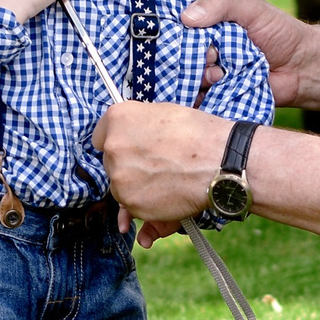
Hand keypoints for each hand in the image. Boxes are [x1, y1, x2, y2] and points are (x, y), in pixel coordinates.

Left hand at [94, 99, 234, 224]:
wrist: (219, 161)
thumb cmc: (197, 133)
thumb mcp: (162, 114)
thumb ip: (137, 126)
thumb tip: (129, 138)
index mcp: (117, 118)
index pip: (101, 135)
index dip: (119, 142)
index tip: (131, 148)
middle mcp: (112, 147)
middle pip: (111, 163)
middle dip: (129, 166)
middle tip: (157, 164)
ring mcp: (119, 177)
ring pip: (121, 186)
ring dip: (137, 187)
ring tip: (167, 180)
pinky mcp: (131, 203)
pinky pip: (132, 206)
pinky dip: (146, 205)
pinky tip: (168, 194)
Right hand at [184, 0, 310, 105]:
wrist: (304, 68)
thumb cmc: (280, 32)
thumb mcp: (251, 8)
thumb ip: (220, 4)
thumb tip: (186, 17)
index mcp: (211, 23)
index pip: (180, 24)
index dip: (177, 28)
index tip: (184, 31)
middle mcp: (207, 46)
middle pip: (180, 52)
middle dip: (191, 55)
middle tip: (213, 55)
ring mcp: (212, 71)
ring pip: (187, 75)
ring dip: (200, 75)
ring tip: (219, 73)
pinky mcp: (218, 93)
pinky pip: (198, 96)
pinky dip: (201, 94)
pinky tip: (217, 86)